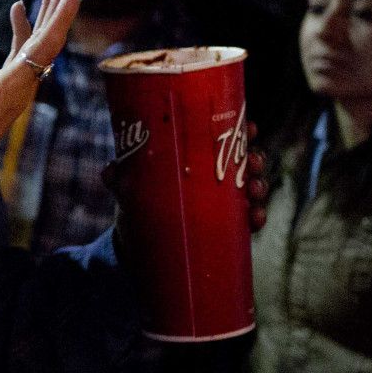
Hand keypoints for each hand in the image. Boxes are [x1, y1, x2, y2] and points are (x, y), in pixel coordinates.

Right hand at [0, 0, 82, 264]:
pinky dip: (25, 27)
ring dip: (47, 8)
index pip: (48, 41)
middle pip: (52, 35)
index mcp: (16, 84)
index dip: (63, 11)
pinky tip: (18, 10)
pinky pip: (23, 51)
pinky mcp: (3, 89)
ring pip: (40, 40)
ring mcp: (16, 86)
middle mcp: (24, 84)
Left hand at [106, 122, 270, 262]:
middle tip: (253, 160)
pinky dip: (256, 219)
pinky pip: (247, 223)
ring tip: (255, 189)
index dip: (241, 131)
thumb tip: (111, 171)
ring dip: (259, 186)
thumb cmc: (136, 205)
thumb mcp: (128, 188)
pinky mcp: (224, 229)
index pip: (223, 141)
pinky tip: (255, 218)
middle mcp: (213, 179)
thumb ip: (119, 178)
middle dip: (255, 158)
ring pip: (251, 190)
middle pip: (244, 162)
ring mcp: (222, 204)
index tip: (252, 127)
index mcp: (196, 161)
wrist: (136, 245)